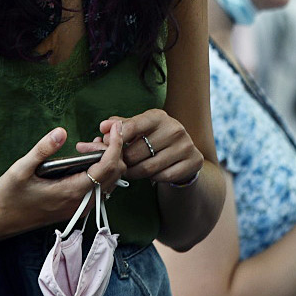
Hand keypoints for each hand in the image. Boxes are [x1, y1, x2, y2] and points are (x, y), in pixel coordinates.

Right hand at [0, 125, 126, 239]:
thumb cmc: (8, 195)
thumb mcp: (21, 169)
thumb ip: (43, 150)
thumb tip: (62, 131)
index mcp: (71, 191)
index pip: (107, 167)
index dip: (116, 145)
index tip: (116, 127)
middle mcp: (81, 202)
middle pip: (114, 174)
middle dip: (111, 151)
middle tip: (90, 138)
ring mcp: (80, 207)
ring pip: (109, 182)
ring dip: (106, 161)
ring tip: (87, 146)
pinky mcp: (76, 208)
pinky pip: (100, 188)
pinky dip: (101, 171)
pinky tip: (84, 159)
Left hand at [83, 109, 203, 186]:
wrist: (185, 152)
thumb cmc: (155, 138)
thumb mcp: (140, 128)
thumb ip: (121, 126)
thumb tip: (104, 126)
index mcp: (158, 117)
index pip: (132, 126)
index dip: (116, 138)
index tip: (107, 145)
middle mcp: (174, 129)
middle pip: (137, 152)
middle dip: (124, 161)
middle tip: (120, 163)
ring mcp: (185, 146)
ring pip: (148, 168)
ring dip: (135, 173)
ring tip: (131, 170)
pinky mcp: (192, 161)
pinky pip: (163, 177)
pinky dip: (152, 178)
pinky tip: (151, 173)